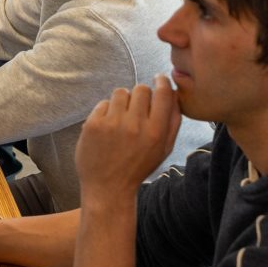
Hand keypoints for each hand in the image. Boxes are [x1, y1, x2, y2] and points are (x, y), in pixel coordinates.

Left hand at [75, 76, 182, 203]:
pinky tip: (108, 127)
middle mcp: (135, 125)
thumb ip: (172, 122)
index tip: (159, 79)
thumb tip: (174, 93)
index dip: (162, 82)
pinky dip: (107, 111)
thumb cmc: (138, 167)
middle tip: (137, 107)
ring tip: (121, 118)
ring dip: (123, 101)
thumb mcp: (163, 149)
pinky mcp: (93, 124)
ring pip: (121, 92)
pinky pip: (103, 103)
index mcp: (156, 132)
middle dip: (141, 95)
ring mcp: (112, 123)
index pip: (163, 93)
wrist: (108, 187)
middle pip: (141, 89)